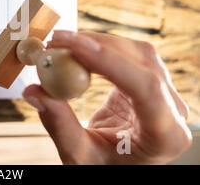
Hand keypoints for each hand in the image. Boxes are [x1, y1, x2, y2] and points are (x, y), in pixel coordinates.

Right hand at [23, 30, 191, 164]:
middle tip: (57, 40)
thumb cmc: (107, 166)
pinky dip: (99, 47)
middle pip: (142, 61)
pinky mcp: (148, 81)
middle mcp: (173, 110)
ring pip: (135, 50)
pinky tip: (76, 49)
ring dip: (97, 41)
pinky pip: (127, 53)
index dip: (110, 62)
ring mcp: (164, 92)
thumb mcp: (81, 156)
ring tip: (61, 43)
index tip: (74, 47)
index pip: (146, 87)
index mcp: (166, 135)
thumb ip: (59, 125)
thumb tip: (34, 91)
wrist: (118, 165)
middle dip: (97, 44)